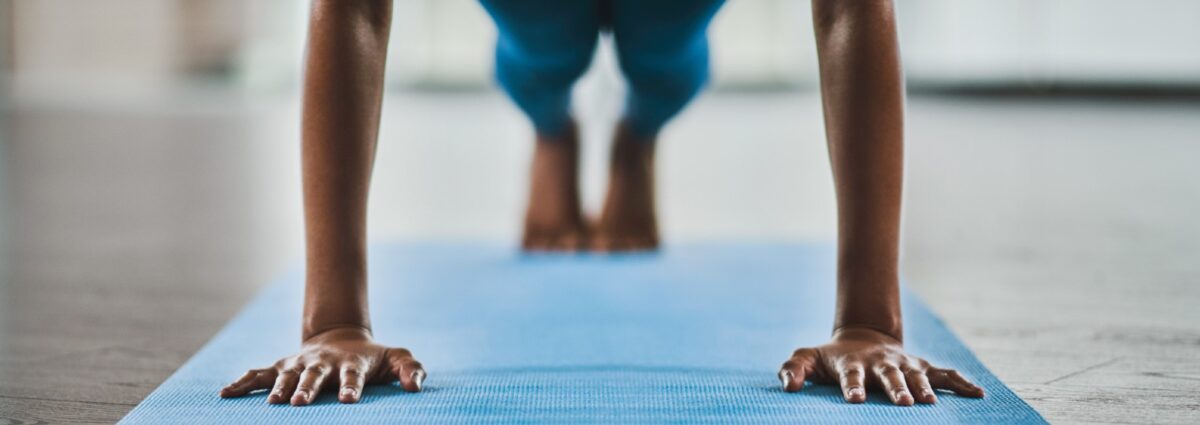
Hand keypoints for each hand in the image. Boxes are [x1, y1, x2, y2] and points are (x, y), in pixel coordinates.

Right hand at [218, 327, 425, 404]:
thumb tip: (416, 386)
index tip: (348, 400)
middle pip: (314, 377)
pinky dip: (242, 382)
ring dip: (279, 389)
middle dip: (307, 389)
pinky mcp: (281, 367)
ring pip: (285, 376)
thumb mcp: (396, 358)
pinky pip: (259, 374)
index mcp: (351, 364)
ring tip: (273, 404)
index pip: (352, 376)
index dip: (351, 387)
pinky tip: (226, 393)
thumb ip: (411, 369)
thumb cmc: (373, 357)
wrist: (342, 338)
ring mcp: (299, 365)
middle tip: (300, 403)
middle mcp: (322, 364)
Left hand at [778, 327, 983, 404]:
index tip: (853, 400)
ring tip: (931, 404)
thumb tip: (788, 386)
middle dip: (896, 389)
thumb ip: (793, 369)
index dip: (852, 387)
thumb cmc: (831, 357)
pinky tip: (977, 394)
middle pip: (889, 377)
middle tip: (903, 403)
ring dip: (924, 389)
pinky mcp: (922, 368)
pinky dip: (961, 383)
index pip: (851, 376)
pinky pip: (945, 374)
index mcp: (853, 364)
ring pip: (918, 376)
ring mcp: (904, 365)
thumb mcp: (807, 357)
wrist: (861, 338)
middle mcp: (881, 364)